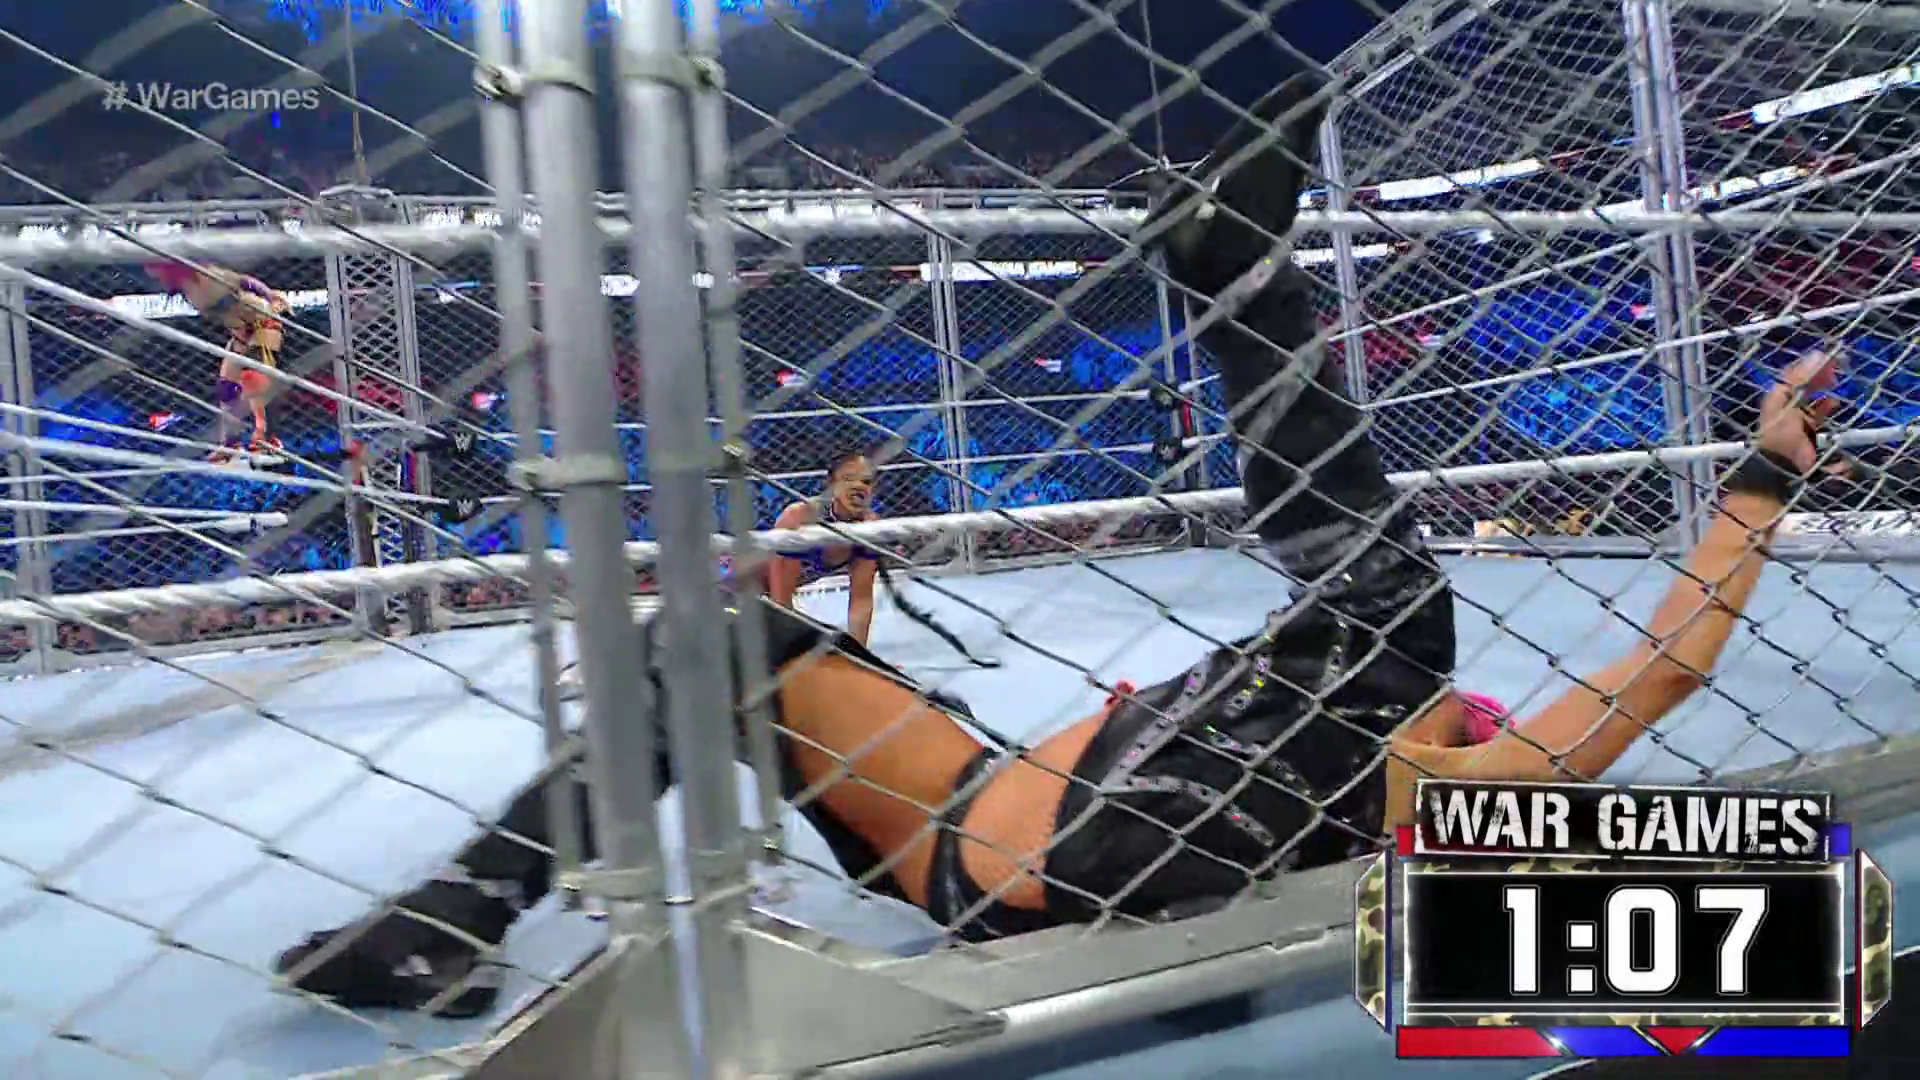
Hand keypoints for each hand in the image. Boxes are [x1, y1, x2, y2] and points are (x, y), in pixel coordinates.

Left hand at [1756, 350, 1838, 473]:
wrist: (1780, 467)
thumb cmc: (1781, 434)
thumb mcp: (1787, 403)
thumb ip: (1801, 380)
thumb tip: (1817, 355)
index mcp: (1777, 397)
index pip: (1794, 374)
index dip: (1810, 364)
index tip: (1828, 356)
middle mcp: (1785, 405)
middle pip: (1803, 384)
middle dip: (1818, 374)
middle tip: (1836, 367)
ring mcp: (1796, 418)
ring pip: (1811, 397)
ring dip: (1822, 388)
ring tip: (1835, 380)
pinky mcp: (1806, 431)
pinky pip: (1817, 413)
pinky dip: (1825, 406)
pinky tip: (1833, 402)